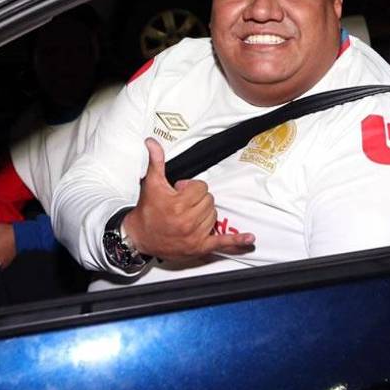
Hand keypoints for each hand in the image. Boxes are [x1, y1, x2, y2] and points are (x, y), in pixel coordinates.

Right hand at [123, 138, 255, 262]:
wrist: (140, 237)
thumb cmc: (147, 210)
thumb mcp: (151, 183)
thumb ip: (156, 161)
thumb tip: (152, 141)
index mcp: (178, 204)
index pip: (201, 188)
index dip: (191, 188)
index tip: (179, 191)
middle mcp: (187, 221)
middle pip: (209, 201)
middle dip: (198, 200)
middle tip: (183, 204)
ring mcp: (194, 236)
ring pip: (214, 215)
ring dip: (205, 213)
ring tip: (188, 216)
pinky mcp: (199, 247)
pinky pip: (222, 243)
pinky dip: (236, 242)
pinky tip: (249, 239)